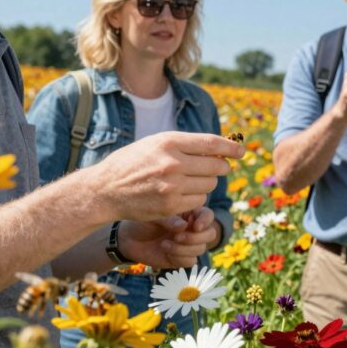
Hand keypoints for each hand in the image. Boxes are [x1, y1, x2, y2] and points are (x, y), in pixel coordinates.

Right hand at [91, 132, 242, 223]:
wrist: (106, 189)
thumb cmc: (133, 162)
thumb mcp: (156, 143)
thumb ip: (185, 144)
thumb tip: (220, 148)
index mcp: (169, 141)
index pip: (211, 143)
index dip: (230, 147)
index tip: (240, 151)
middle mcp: (172, 162)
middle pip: (216, 165)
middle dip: (221, 167)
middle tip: (219, 167)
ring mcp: (172, 186)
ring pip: (209, 185)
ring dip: (207, 183)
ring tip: (192, 180)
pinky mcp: (171, 205)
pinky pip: (199, 201)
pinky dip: (196, 198)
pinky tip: (184, 194)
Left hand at [118, 208, 219, 269]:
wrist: (128, 240)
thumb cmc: (142, 221)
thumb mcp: (154, 216)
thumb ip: (170, 220)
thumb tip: (184, 226)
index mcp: (189, 213)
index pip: (207, 215)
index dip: (205, 221)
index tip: (194, 226)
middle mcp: (191, 229)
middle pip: (210, 234)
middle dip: (195, 238)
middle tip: (177, 237)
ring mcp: (187, 244)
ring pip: (201, 249)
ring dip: (184, 248)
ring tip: (165, 244)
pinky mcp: (181, 258)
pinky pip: (191, 261)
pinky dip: (179, 257)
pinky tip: (165, 251)